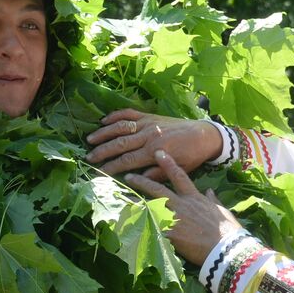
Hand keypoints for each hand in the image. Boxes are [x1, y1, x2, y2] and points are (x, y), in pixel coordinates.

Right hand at [85, 109, 223, 176]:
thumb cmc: (191, 156)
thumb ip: (156, 174)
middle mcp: (149, 135)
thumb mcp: (177, 169)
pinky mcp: (150, 116)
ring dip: (104, 132)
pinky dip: (116, 115)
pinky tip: (104, 119)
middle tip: (89, 157)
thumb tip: (135, 179)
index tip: (99, 171)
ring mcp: (149, 123)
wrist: (204, 135)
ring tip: (90, 139)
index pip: (128, 160)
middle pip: (120, 143)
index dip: (112, 166)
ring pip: (121, 127)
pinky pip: (130, 113)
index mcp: (155, 151)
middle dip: (103, 151)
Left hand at [125, 150, 246, 264]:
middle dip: (141, 181)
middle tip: (128, 176)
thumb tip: (210, 191)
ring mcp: (174, 219)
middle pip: (157, 189)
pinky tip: (126, 225)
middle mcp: (181, 204)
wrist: (226, 248)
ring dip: (134, 203)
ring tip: (121, 200)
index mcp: (194, 197)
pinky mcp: (170, 234)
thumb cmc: (228, 230)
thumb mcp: (221, 211)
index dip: (168, 163)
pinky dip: (138, 227)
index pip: (179, 175)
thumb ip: (213, 200)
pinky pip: (150, 228)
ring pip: (149, 207)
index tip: (158, 153)